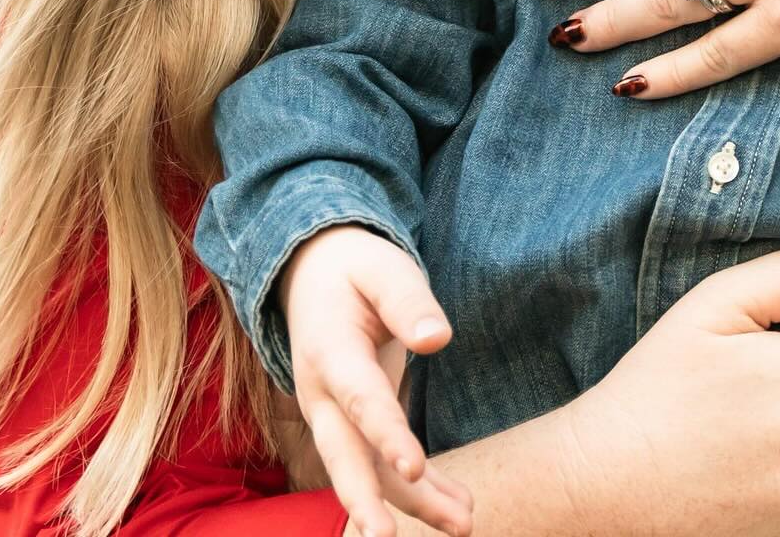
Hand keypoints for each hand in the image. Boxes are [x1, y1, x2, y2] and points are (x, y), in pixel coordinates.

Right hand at [280, 224, 471, 536]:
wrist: (313, 275)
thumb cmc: (356, 270)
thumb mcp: (383, 269)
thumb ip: (408, 301)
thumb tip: (439, 339)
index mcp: (329, 352)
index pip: (360, 399)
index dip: (387, 434)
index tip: (414, 467)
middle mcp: (323, 395)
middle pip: (344, 456)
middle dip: (366, 501)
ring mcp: (334, 417)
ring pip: (369, 471)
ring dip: (414, 502)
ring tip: (465, 523)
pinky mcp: (353, 427)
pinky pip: (383, 467)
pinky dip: (419, 489)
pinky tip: (459, 507)